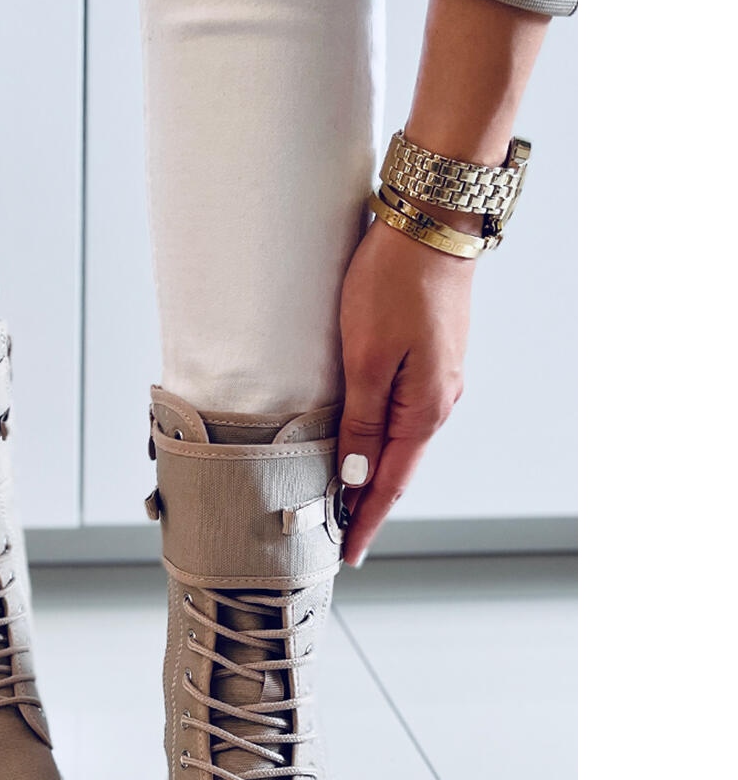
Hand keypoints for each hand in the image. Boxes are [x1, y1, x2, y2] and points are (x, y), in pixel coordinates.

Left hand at [336, 217, 473, 566]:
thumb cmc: (393, 285)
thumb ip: (361, 423)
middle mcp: (439, 402)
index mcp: (424, 410)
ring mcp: (439, 380)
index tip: (348, 556)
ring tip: (346, 502)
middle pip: (397, 469)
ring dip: (374, 473)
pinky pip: (402, 415)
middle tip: (341, 539)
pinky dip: (381, 441)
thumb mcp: (367, 360)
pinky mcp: (431, 358)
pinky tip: (365, 447)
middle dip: (368, 505)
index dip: (366, 521)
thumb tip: (356, 476)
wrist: (433, 223)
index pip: (390, 484)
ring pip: (400, 442)